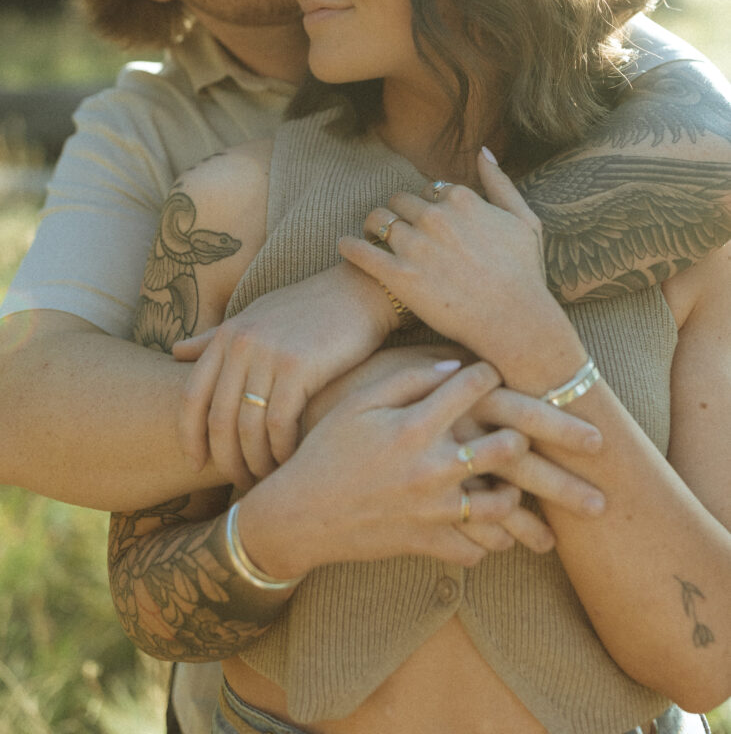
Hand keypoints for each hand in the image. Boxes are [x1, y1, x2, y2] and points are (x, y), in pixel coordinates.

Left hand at [173, 263, 395, 483]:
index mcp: (227, 335)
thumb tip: (175, 351)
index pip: (192, 397)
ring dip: (254, 461)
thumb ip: (216, 338)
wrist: (359, 291)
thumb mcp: (256, 315)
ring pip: (248, 427)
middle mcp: (241, 344)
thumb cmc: (308, 307)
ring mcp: (268, 355)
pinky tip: (289, 460)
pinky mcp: (299, 367)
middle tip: (237, 482)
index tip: (195, 464)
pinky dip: (281, 450)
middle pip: (218, 419)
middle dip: (224, 459)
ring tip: (264, 478)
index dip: (190, 436)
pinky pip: (280, 424)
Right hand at [240, 359, 604, 575]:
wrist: (297, 515)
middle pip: (512, 448)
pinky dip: (491, 543)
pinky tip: (504, 539)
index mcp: (417, 425)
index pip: (476, 389)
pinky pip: (474, 547)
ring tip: (549, 500)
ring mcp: (433, 509)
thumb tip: (455, 364)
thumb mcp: (359, 404)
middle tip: (594, 441)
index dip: (498, 372)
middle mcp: (434, 466)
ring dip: (528, 498)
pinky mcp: (427, 542)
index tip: (511, 367)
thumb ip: (407, 380)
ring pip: (503, 505)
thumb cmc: (325, 449)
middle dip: (557, 440)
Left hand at [339, 149, 586, 393]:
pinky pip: (360, 252)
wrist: (515, 322)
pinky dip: (349, 246)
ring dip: (372, 225)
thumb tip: (483, 151)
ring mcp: (415, 246)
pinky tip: (346, 246)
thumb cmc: (525, 275)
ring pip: (377, 219)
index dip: (428, 204)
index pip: (429, 190)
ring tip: (370, 236)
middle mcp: (434, 217)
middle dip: (398, 212)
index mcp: (462, 199)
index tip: (427, 221)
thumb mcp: (526, 220)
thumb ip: (501, 183)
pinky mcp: (398, 276)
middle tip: (397, 229)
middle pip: (399, 200)